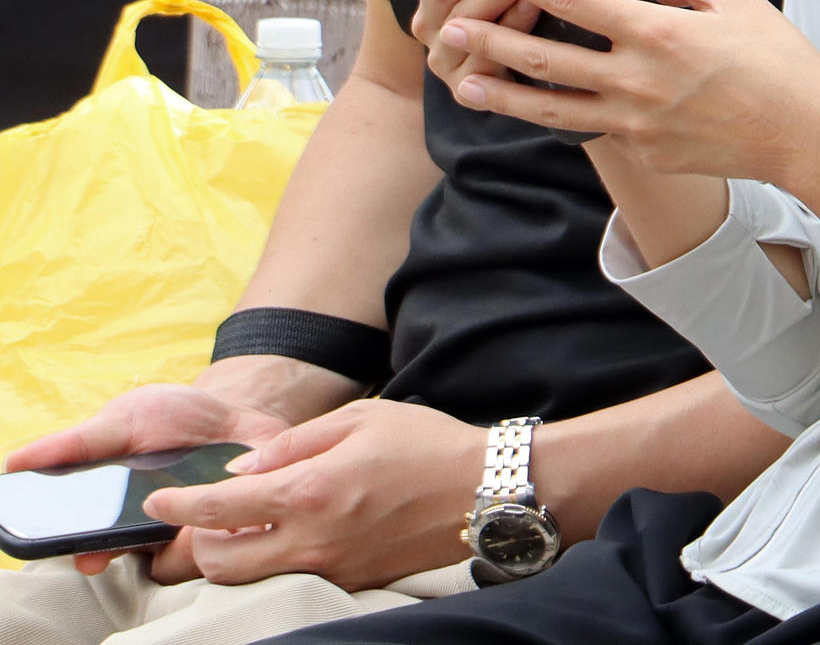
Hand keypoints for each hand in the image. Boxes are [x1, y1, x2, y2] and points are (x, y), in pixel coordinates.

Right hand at [4, 383, 291, 582]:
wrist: (234, 403)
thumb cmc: (170, 417)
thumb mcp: (121, 419)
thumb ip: (76, 444)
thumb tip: (14, 461)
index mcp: (126, 518)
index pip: (102, 550)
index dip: (95, 554)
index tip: (90, 554)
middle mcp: (164, 530)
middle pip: (151, 560)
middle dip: (156, 547)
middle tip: (160, 522)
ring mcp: (207, 524)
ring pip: (197, 554)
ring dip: (199, 529)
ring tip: (199, 502)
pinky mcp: (250, 513)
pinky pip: (246, 526)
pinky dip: (244, 507)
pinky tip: (236, 482)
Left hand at [140, 399, 485, 590]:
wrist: (479, 489)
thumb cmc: (421, 442)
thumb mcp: (357, 418)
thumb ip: (292, 444)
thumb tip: (241, 469)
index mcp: (311, 491)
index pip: (222, 507)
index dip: (180, 503)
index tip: (157, 497)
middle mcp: (313, 540)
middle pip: (221, 563)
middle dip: (195, 541)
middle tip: (198, 514)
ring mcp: (330, 569)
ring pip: (249, 580)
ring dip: (230, 555)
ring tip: (237, 523)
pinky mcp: (348, 583)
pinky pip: (289, 579)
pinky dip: (270, 561)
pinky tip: (282, 532)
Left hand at [438, 0, 819, 185]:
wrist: (806, 134)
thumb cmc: (780, 61)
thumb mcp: (736, 0)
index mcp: (656, 32)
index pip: (573, 1)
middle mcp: (636, 79)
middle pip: (546, 59)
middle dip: (491, 40)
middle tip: (446, 28)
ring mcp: (636, 122)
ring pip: (554, 109)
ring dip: (503, 95)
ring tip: (462, 84)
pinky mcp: (645, 153)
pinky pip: (595, 130)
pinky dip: (563, 119)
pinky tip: (535, 112)